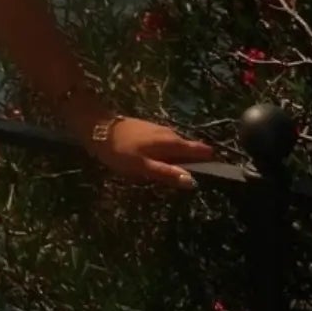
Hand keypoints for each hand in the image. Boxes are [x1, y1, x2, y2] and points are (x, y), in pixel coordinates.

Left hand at [88, 114, 219, 189]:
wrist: (98, 127)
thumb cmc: (120, 150)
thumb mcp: (142, 167)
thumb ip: (167, 174)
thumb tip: (192, 182)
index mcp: (173, 143)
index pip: (202, 150)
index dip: (210, 162)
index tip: (213, 175)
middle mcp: (171, 134)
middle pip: (191, 150)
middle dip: (193, 164)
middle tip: (186, 182)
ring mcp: (161, 130)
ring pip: (178, 148)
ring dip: (178, 160)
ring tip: (171, 176)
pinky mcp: (151, 130)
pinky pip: (167, 145)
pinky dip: (168, 155)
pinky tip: (158, 164)